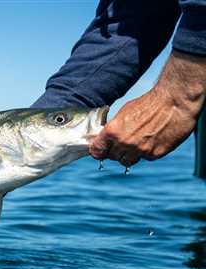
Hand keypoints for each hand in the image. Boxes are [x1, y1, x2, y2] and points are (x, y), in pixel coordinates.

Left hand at [90, 50, 205, 166]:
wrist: (175, 102)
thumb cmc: (149, 104)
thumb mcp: (124, 113)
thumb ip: (114, 128)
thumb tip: (106, 137)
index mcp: (113, 131)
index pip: (96, 151)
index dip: (97, 151)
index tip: (100, 151)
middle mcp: (124, 143)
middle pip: (112, 157)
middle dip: (115, 151)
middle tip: (122, 143)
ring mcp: (140, 150)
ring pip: (127, 161)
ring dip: (129, 155)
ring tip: (137, 142)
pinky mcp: (155, 154)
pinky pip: (144, 158)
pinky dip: (146, 153)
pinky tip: (152, 140)